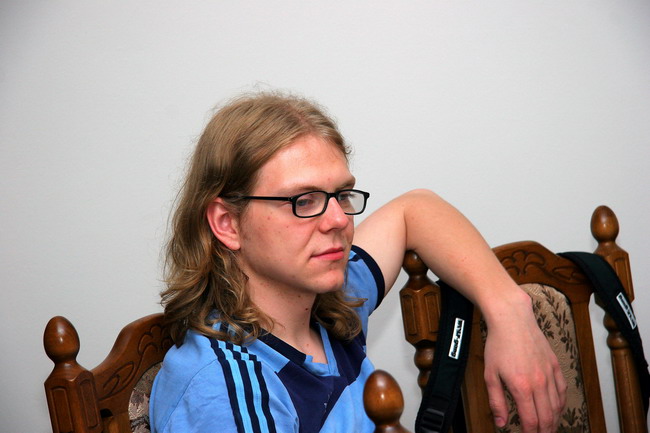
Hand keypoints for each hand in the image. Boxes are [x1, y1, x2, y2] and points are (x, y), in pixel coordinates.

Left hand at [483, 292, 566, 432]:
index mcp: (522, 388)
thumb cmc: (498, 345)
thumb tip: (501, 423)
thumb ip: (497, 401)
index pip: (532, 421)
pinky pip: (563, 390)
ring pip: (558, 406)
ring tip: (548, 427)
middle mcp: (540, 383)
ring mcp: (550, 374)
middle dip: (545, 431)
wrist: (512, 320)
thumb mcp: (490, 375)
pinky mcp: (555, 365)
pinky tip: (556, 408)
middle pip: (548, 418)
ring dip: (554, 420)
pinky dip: (561, 404)